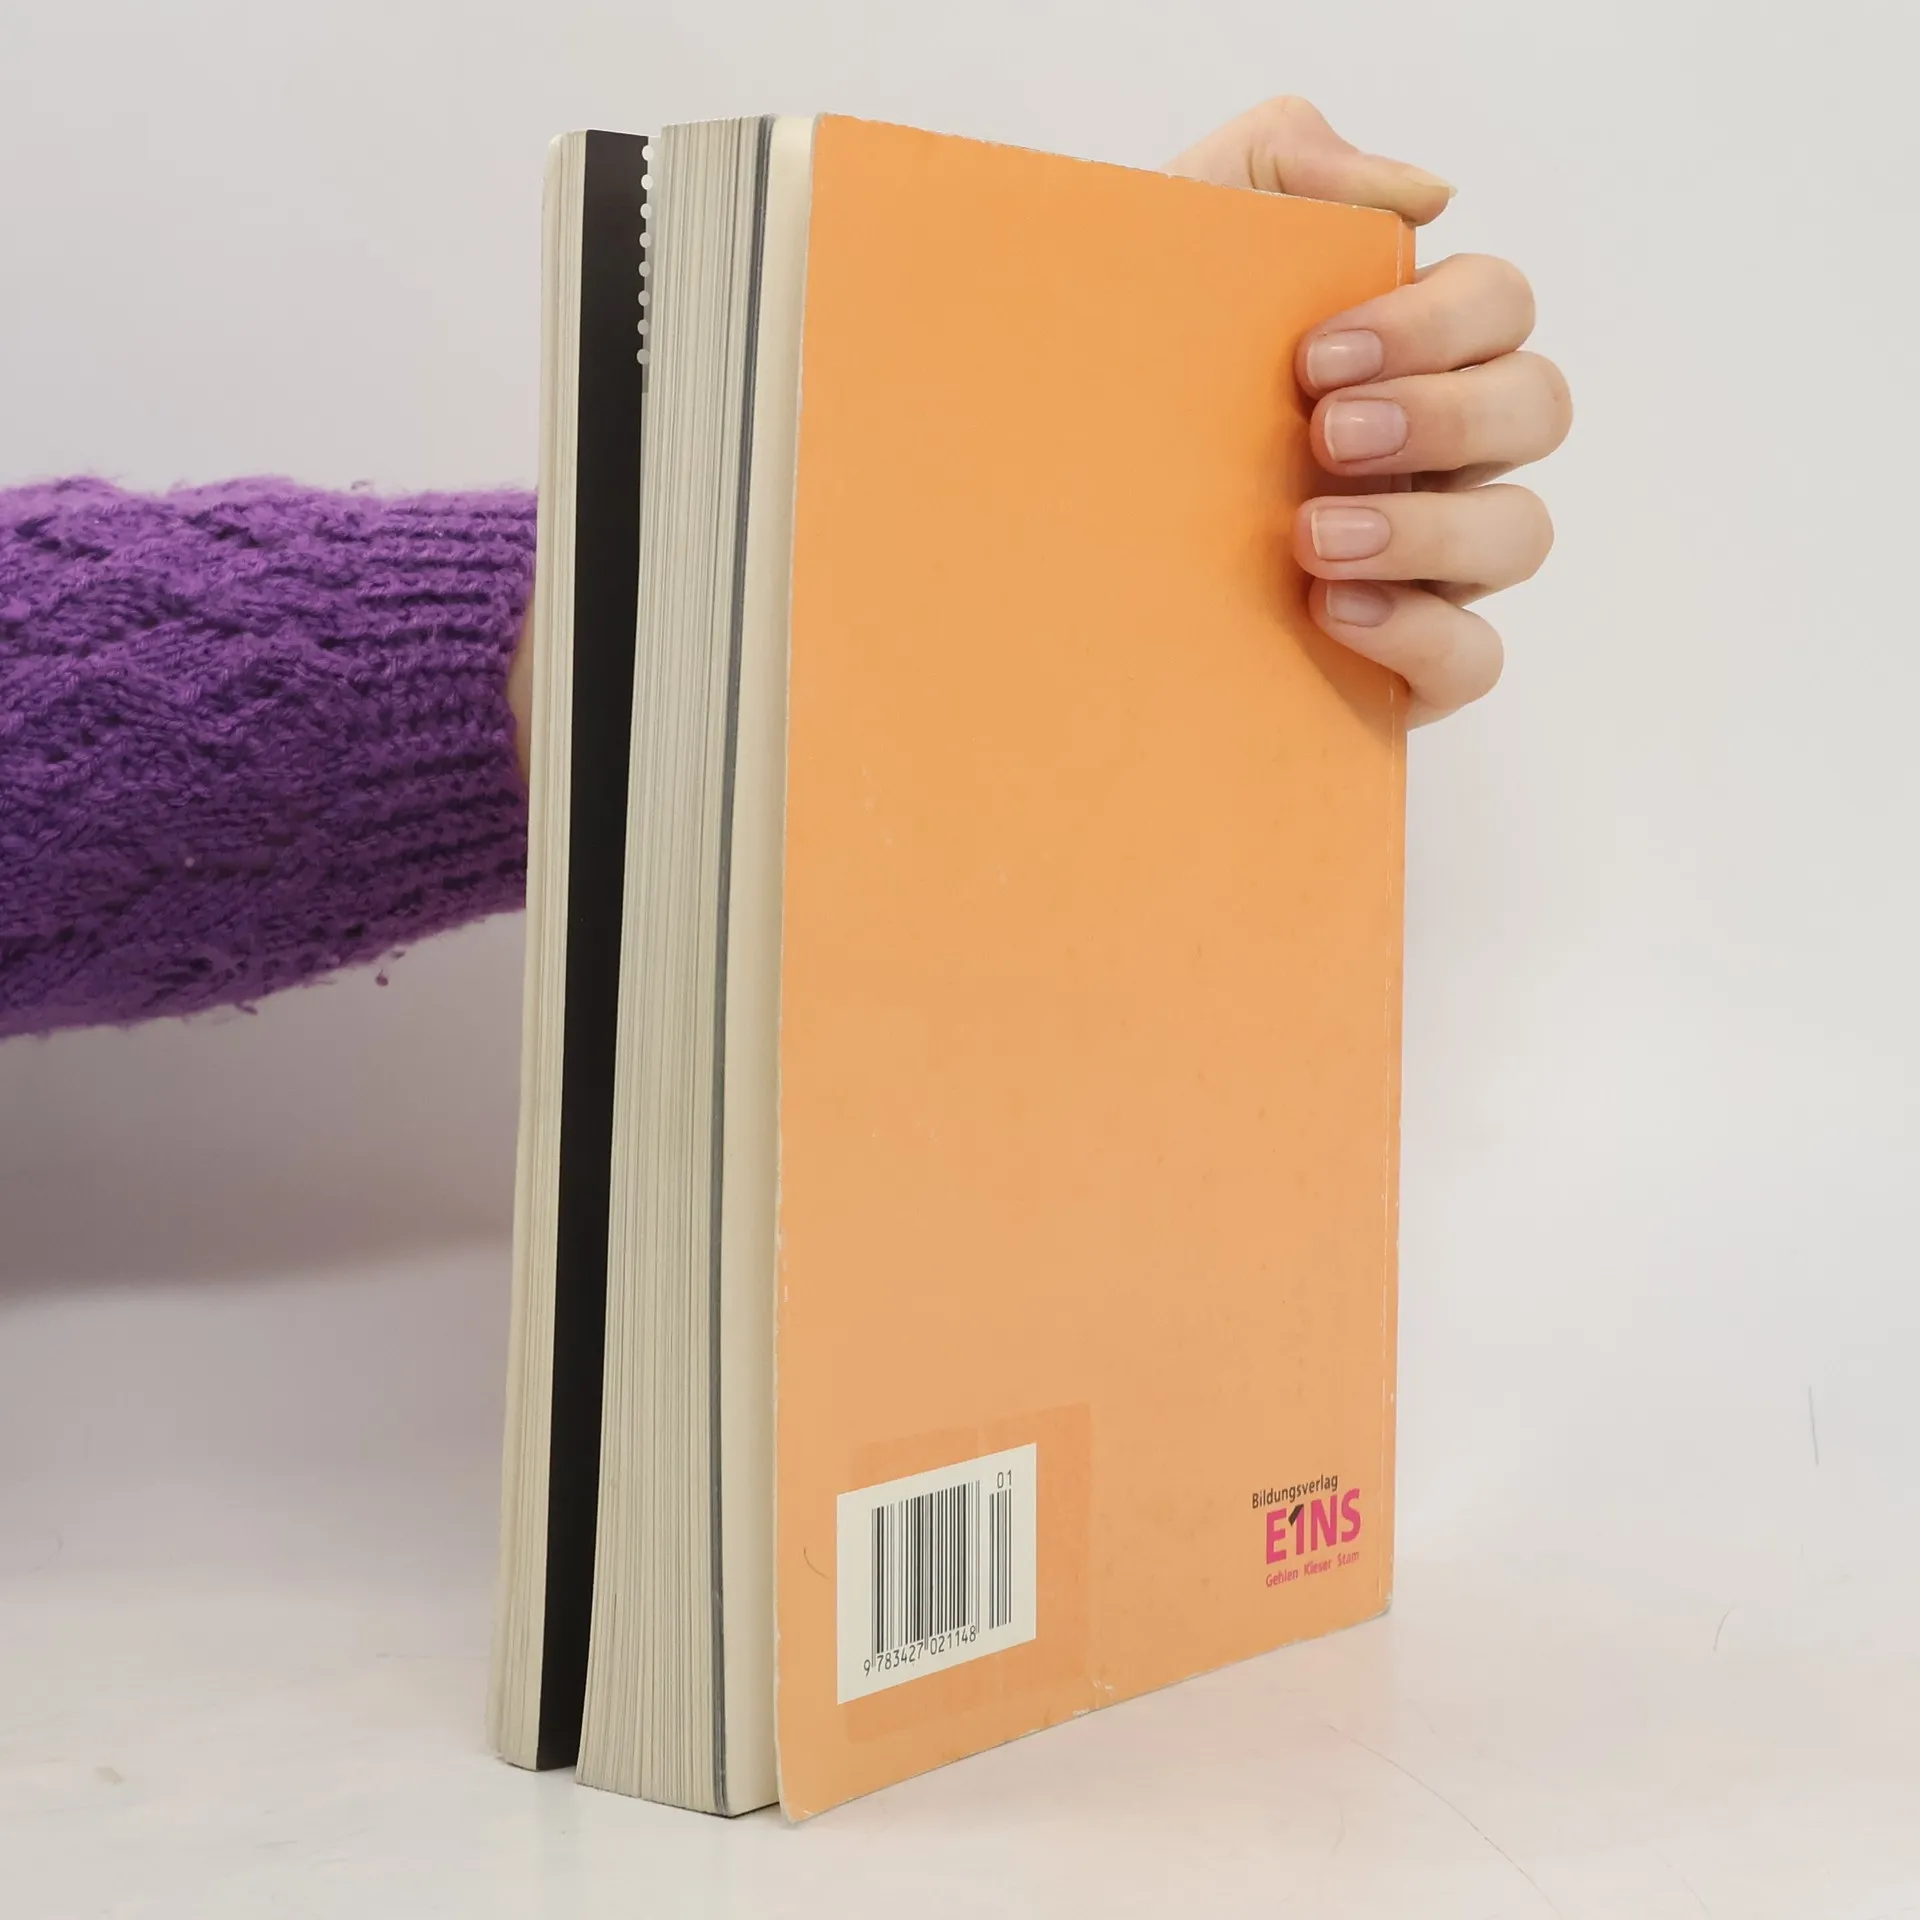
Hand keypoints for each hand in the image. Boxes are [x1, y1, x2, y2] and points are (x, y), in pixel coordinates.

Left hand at [1170, 98, 1570, 723]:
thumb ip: (1283, 159)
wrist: (1042, 521)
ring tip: (1310, 538)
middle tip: (1324, 438)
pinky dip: (1422, 633)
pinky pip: (1474, 658)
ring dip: (1428, 529)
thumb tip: (1426, 197)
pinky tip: (1334, 612)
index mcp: (1406, 351)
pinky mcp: (1406, 662)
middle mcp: (1438, 454)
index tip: (1314, 358)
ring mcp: (1432, 560)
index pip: (1498, 307)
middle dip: (1443, 417)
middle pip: (1536, 408)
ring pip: (1520, 533)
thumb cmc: (1123, 377)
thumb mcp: (1177, 236)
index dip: (1434, 323)